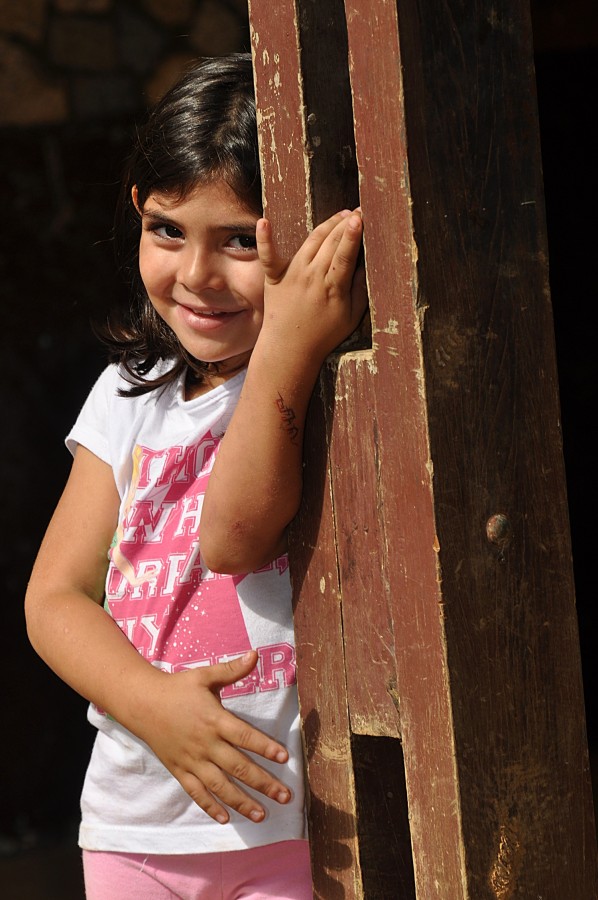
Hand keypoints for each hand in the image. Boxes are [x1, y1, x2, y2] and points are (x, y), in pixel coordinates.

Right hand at [134, 651, 290, 823]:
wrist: (142, 703)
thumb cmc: (177, 688)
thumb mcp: (205, 675)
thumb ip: (232, 669)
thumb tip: (255, 654)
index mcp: (214, 719)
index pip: (245, 736)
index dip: (266, 747)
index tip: (285, 758)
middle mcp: (205, 744)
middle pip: (238, 767)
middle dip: (264, 783)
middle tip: (286, 796)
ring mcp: (192, 760)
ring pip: (220, 786)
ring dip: (242, 802)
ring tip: (262, 815)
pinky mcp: (179, 770)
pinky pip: (196, 793)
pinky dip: (210, 807)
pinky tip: (225, 819)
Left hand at [256, 209, 367, 365]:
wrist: (290, 348)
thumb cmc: (324, 334)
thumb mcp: (352, 316)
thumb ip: (360, 289)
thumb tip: (366, 264)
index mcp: (333, 287)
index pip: (345, 254)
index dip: (353, 234)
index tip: (360, 217)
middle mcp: (311, 276)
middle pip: (330, 242)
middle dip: (344, 224)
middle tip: (358, 212)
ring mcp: (291, 275)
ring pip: (311, 241)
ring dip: (327, 225)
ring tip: (341, 215)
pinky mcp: (274, 277)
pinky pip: (268, 256)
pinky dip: (265, 239)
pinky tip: (263, 221)